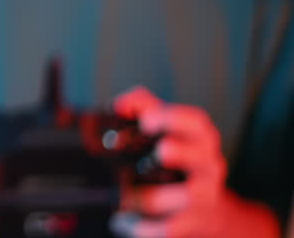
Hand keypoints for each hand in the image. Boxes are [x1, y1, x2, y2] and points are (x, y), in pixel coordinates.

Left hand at [110, 87, 227, 237]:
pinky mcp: (192, 224)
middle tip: (160, 151)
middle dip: (179, 152)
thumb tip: (120, 104)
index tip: (147, 119)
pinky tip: (123, 222)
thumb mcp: (166, 128)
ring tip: (125, 195)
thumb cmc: (179, 158)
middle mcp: (207, 166)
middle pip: (200, 157)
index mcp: (200, 139)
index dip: (173, 118)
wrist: (209, 209)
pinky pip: (168, 228)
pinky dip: (144, 227)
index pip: (196, 123)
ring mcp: (203, 197)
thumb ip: (143, 106)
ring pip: (183, 196)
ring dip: (149, 196)